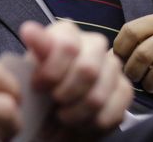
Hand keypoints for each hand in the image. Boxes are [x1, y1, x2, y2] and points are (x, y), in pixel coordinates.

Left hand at [20, 20, 131, 136]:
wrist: (55, 110)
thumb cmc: (42, 85)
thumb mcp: (31, 68)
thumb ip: (35, 49)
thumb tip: (29, 30)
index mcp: (69, 32)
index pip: (68, 47)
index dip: (52, 72)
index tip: (38, 86)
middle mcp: (94, 44)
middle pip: (88, 70)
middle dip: (66, 93)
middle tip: (54, 101)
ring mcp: (112, 65)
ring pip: (99, 95)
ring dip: (76, 113)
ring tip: (63, 115)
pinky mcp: (124, 89)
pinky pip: (112, 111)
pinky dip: (92, 123)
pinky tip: (80, 120)